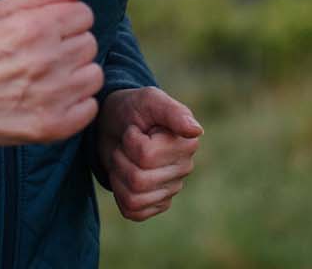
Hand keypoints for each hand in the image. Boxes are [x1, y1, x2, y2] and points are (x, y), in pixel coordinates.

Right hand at [0, 0, 103, 146]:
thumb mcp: (5, 9)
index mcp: (36, 27)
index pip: (84, 14)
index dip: (66, 21)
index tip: (46, 32)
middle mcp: (47, 60)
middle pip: (89, 43)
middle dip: (69, 47)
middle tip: (42, 56)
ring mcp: (52, 95)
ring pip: (94, 75)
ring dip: (76, 75)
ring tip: (48, 78)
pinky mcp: (54, 124)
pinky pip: (90, 108)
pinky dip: (75, 105)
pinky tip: (52, 100)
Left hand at [94, 86, 201, 220]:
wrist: (115, 123)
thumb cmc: (134, 108)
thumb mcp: (150, 101)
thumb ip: (173, 113)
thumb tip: (196, 130)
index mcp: (187, 143)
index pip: (146, 156)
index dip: (130, 141)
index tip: (135, 129)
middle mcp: (184, 168)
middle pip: (138, 179)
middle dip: (121, 158)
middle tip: (125, 144)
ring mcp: (171, 189)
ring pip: (134, 197)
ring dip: (119, 175)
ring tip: (124, 158)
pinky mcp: (156, 204)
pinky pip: (133, 211)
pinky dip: (120, 194)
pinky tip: (124, 176)